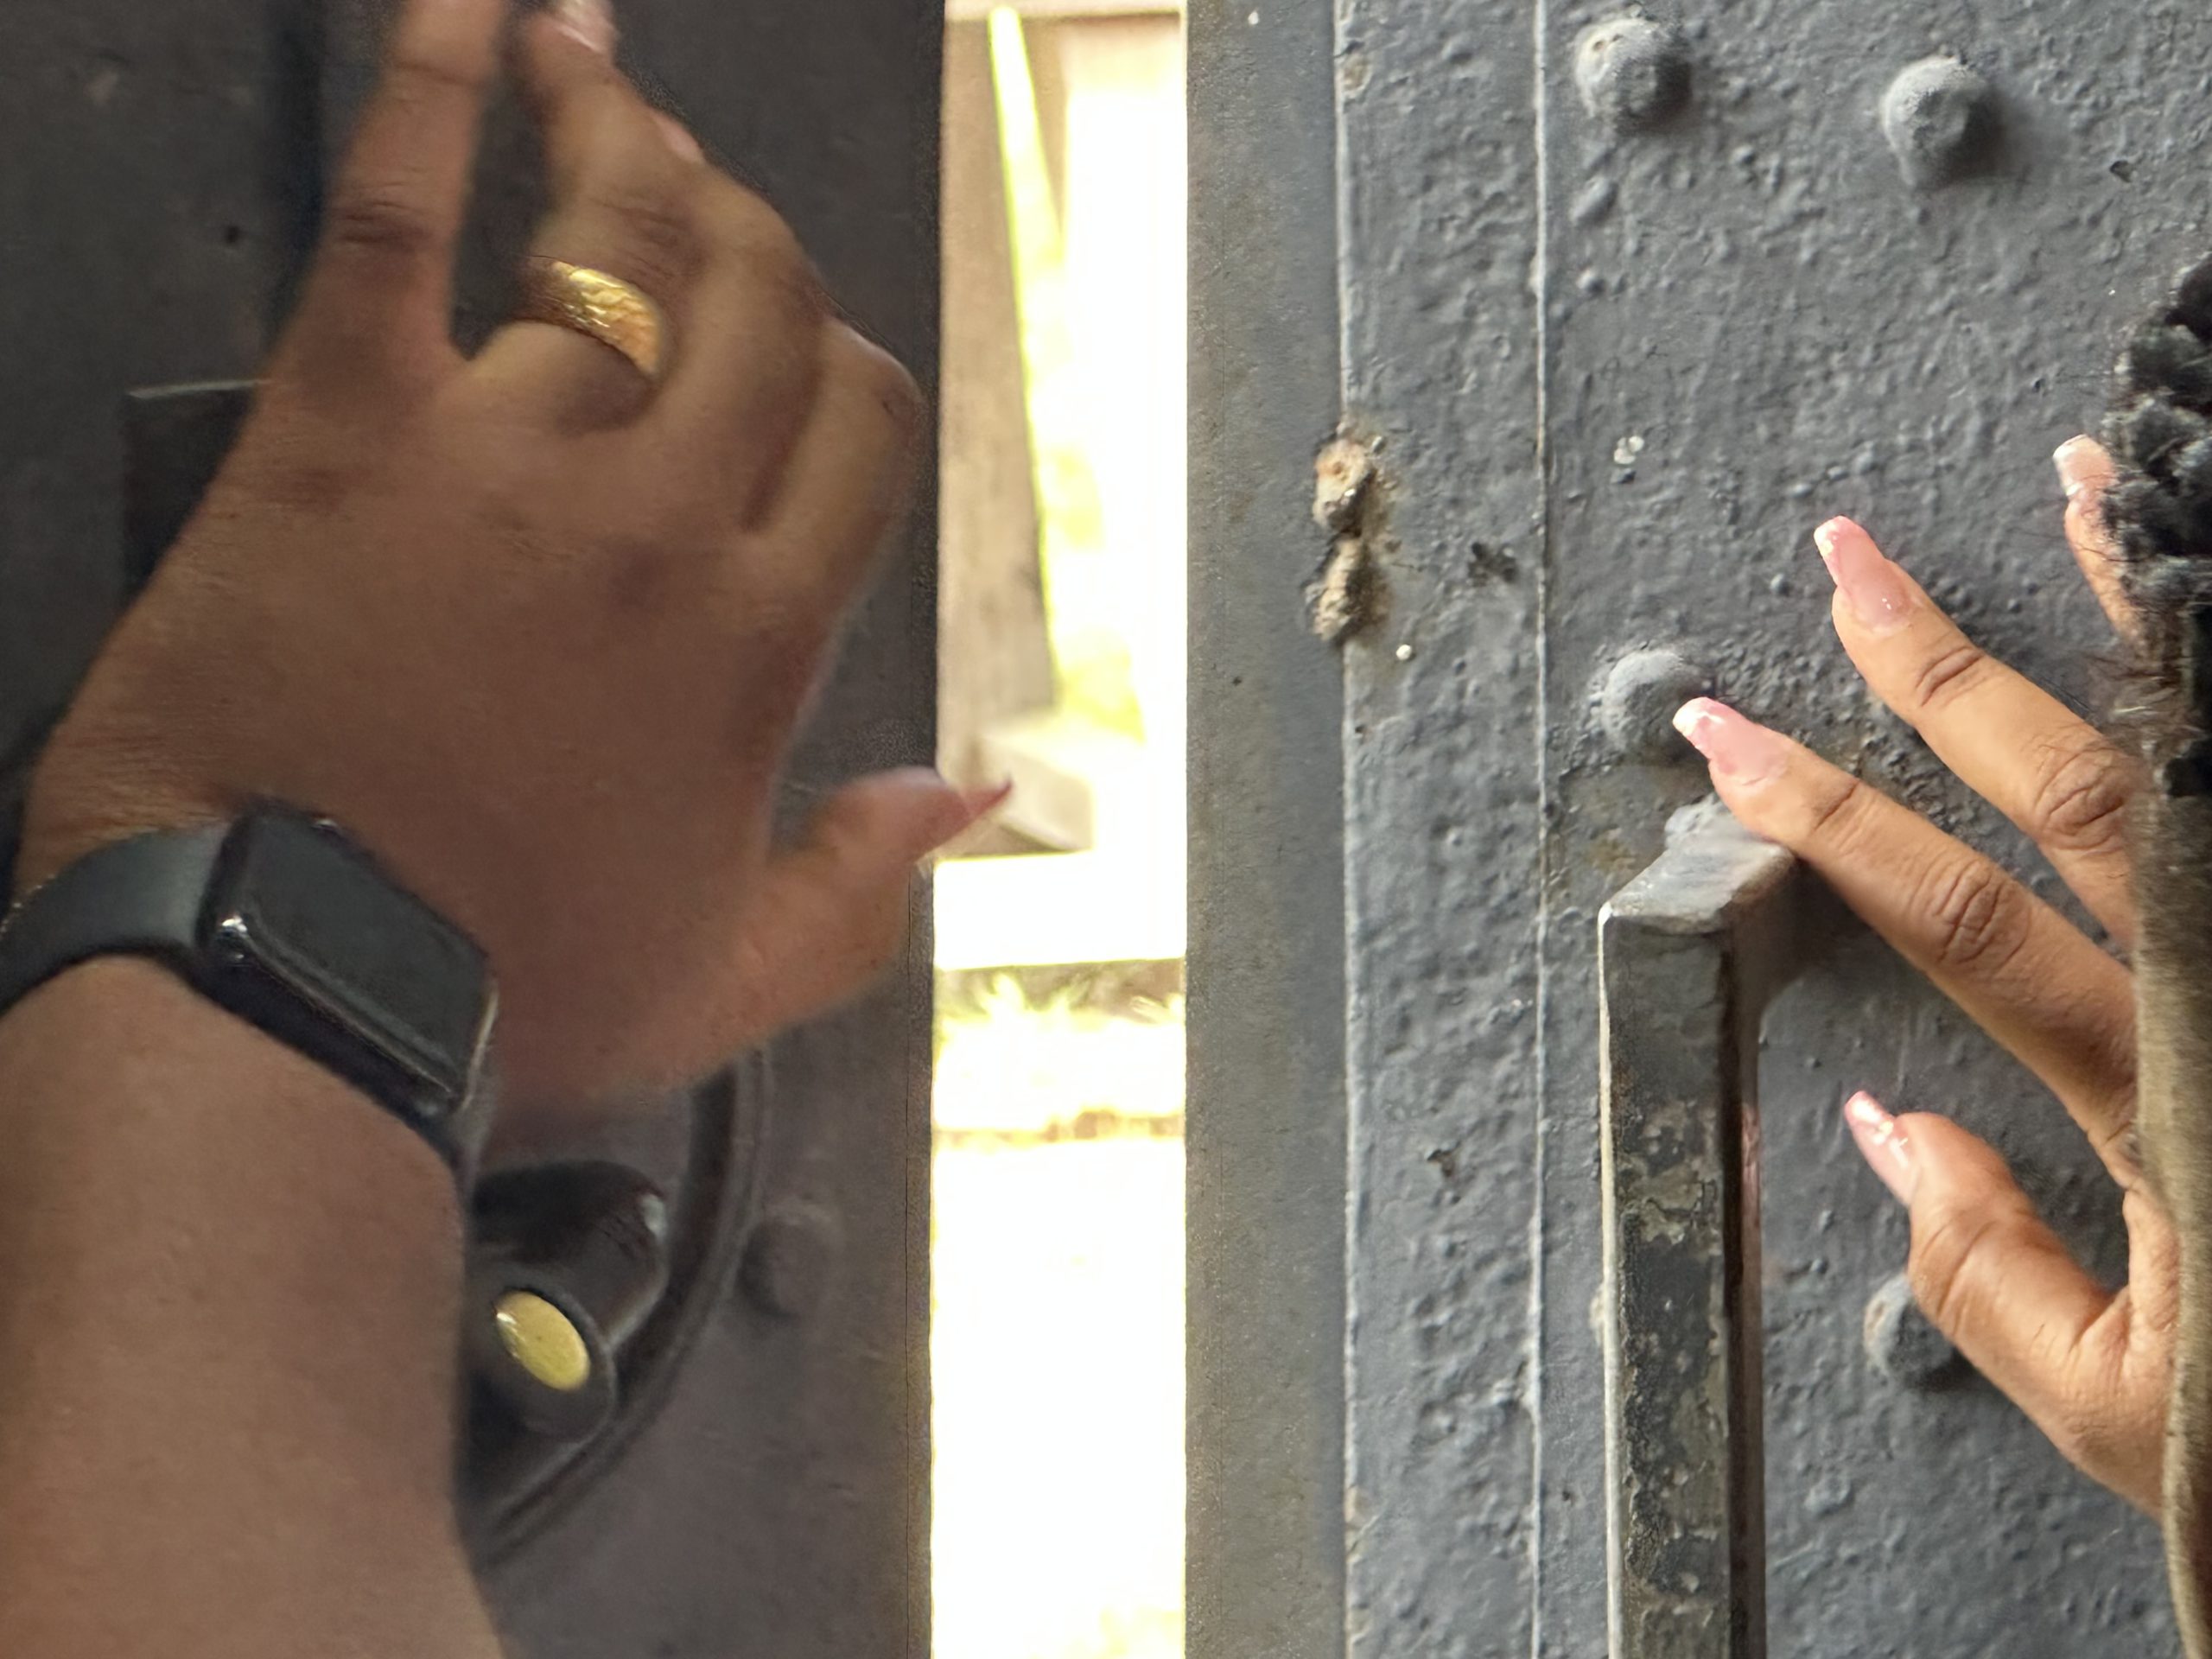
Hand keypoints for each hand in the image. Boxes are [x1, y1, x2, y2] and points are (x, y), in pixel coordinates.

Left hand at [17, 0, 993, 1108]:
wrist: (282, 993)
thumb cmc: (502, 996)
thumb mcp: (731, 978)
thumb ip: (869, 881)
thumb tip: (976, 795)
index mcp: (757, 641)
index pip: (858, 429)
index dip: (846, 366)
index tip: (804, 355)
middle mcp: (661, 524)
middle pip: (761, 306)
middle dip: (751, 228)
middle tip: (702, 189)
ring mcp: (507, 460)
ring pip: (616, 243)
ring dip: (624, 140)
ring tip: (597, 70)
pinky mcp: (345, 427)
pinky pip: (402, 219)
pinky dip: (429, 93)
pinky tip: (468, 14)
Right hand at [1676, 437, 2171, 1511]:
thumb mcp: (2124, 1413)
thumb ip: (1986, 1274)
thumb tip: (1878, 1124)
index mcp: (2150, 1099)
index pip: (1951, 915)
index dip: (1825, 818)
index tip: (1731, 744)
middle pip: (2068, 793)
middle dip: (1933, 670)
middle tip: (1849, 562)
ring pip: (2203, 758)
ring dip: (2126, 618)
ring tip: (2078, 488)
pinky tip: (2198, 623)